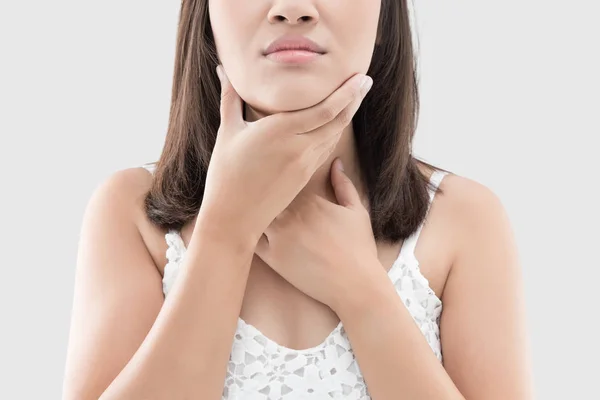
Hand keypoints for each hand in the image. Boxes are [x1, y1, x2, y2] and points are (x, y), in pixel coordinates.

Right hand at [200, 65, 373, 244]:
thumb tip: (223, 70)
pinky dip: (334, 134)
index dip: (346, 93)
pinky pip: (325, 150)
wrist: (234, 216)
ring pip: (334, 136)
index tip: (360, 77)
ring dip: (347, 116)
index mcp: (280, 131)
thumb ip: (230, 98)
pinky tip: (336, 125)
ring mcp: (305, 164)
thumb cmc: (226, 174)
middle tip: (366, 81)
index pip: (325, 109)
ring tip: (355, 98)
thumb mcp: (228, 132)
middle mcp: (299, 147)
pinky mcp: (305, 176)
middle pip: (337, 120)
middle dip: (354, 100)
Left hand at [254, 158, 382, 313]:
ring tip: (243, 205)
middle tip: (250, 185)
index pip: (283, 178)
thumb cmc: (359, 247)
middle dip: (259, 188)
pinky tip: (245, 229)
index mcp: (310, 199)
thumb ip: (343, 184)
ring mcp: (279, 236)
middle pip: (264, 193)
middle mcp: (291, 214)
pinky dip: (246, 232)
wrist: (355, 284)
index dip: (275, 175)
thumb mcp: (356, 211)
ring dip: (250, 208)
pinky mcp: (272, 257)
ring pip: (254, 213)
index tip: (271, 173)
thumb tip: (336, 161)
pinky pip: (250, 239)